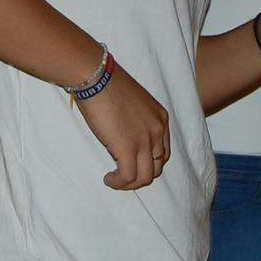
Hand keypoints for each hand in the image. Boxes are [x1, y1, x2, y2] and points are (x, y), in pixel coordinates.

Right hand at [74, 59, 170, 189]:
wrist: (96, 77)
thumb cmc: (107, 84)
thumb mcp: (133, 102)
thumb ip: (137, 120)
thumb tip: (125, 135)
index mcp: (160, 118)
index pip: (163, 152)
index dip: (148, 162)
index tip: (132, 163)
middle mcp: (157, 130)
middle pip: (157, 167)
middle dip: (140, 175)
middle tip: (122, 174)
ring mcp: (144, 141)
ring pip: (144, 177)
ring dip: (129, 183)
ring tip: (115, 180)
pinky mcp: (128, 148)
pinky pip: (128, 177)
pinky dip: (118, 182)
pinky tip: (108, 179)